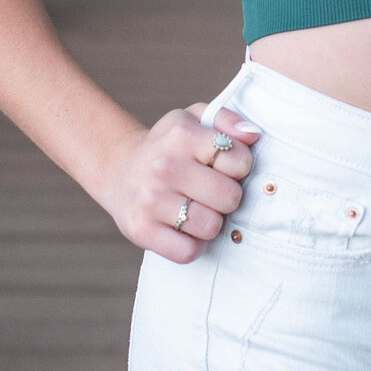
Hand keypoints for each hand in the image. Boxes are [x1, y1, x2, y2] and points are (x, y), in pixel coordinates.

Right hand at [103, 103, 261, 260]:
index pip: (240, 161)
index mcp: (182, 136)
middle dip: (227, 198)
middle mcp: (164, 167)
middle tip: (211, 192)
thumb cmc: (168, 146)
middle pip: (230, 198)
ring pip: (211, 227)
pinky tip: (185, 229)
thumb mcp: (193, 119)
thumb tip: (252, 135)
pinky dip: (193, 245)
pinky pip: (189, 251)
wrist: (118, 169)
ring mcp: (150, 200)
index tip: (223, 167)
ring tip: (197, 209)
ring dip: (211, 222)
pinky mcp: (141, 230)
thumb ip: (227, 120)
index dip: (239, 167)